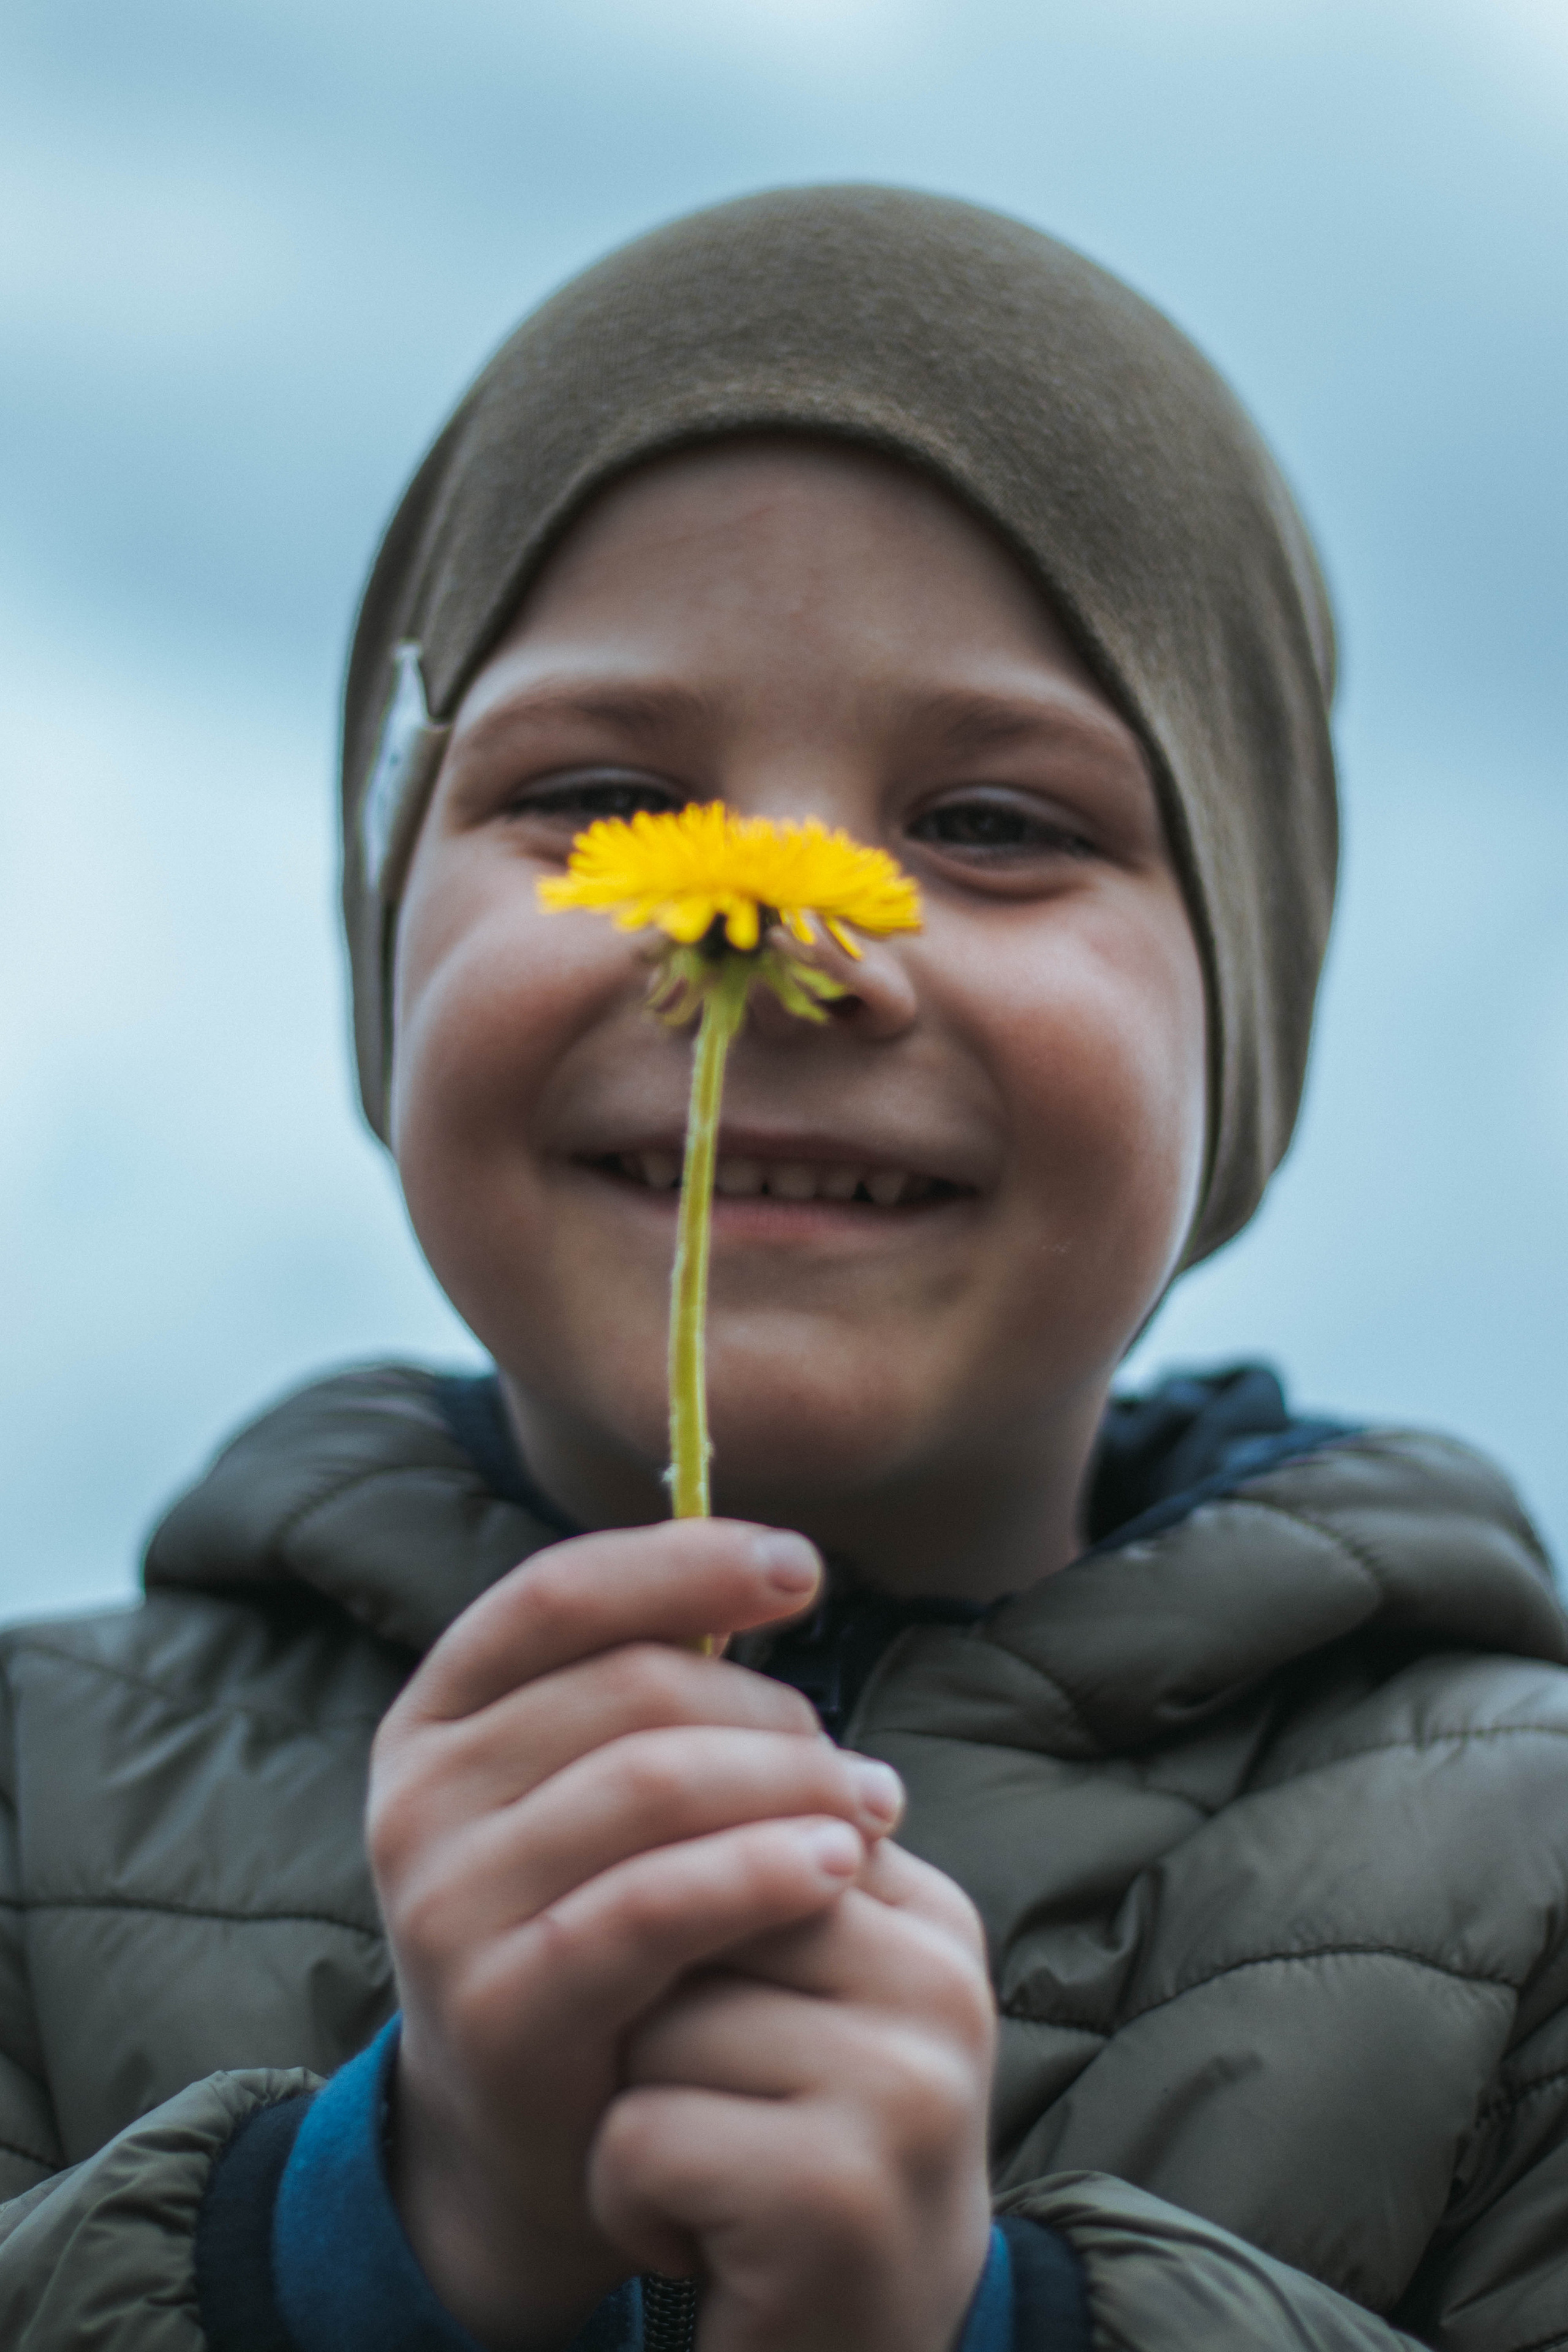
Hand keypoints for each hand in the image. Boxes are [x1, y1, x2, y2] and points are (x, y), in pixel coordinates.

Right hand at [366, 1518, 906, 2349]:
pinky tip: (840, 1871)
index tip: (803, 1568)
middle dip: (770, 1711)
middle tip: (859, 1766)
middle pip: (629, 1689)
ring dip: (788, 1786)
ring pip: (650, 1784)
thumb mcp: (593, 1799)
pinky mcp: (500, 2004)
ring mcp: (446, 1902)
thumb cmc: (591, 1927)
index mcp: (437, 1718)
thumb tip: (780, 1571)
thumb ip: (652, 1696)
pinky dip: (759, 1873)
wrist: (523, 2144)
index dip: (684, 1561)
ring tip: (872, 1815)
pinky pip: (650, 1907)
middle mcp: (420, 1797)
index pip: (557, 1592)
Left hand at [590, 1836, 996, 2351]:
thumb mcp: (807, 2009)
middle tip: (708, 2105)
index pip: (748, 1826)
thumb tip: (673, 1735)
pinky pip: (641, 2133)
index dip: (679, 1926)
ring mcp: (900, 2089)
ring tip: (707, 2174)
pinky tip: (693, 2237)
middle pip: (694, 1911)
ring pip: (656, 2018)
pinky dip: (626, 2197)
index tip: (719, 2018)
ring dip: (635, 2109)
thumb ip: (770, 1886)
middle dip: (652, 2012)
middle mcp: (939, 1987)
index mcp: (933, 1920)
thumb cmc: (797, 2164)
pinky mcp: (832, 2194)